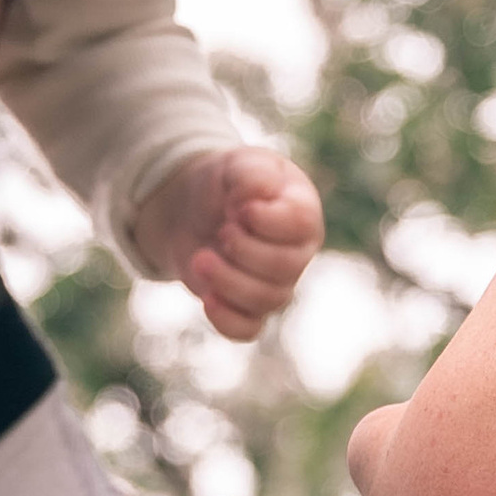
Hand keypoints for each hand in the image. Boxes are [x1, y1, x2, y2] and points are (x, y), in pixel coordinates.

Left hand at [130, 146, 322, 343]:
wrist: (192, 210)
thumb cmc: (225, 184)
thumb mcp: (236, 165)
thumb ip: (252, 174)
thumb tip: (258, 196)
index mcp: (302, 213)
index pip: (301, 225)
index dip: (267, 221)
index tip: (237, 209)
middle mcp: (296, 253)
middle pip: (285, 268)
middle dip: (243, 251)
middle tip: (219, 230)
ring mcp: (275, 284)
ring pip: (266, 300)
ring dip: (227, 281)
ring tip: (199, 257)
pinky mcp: (247, 308)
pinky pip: (248, 330)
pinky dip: (227, 320)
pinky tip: (206, 299)